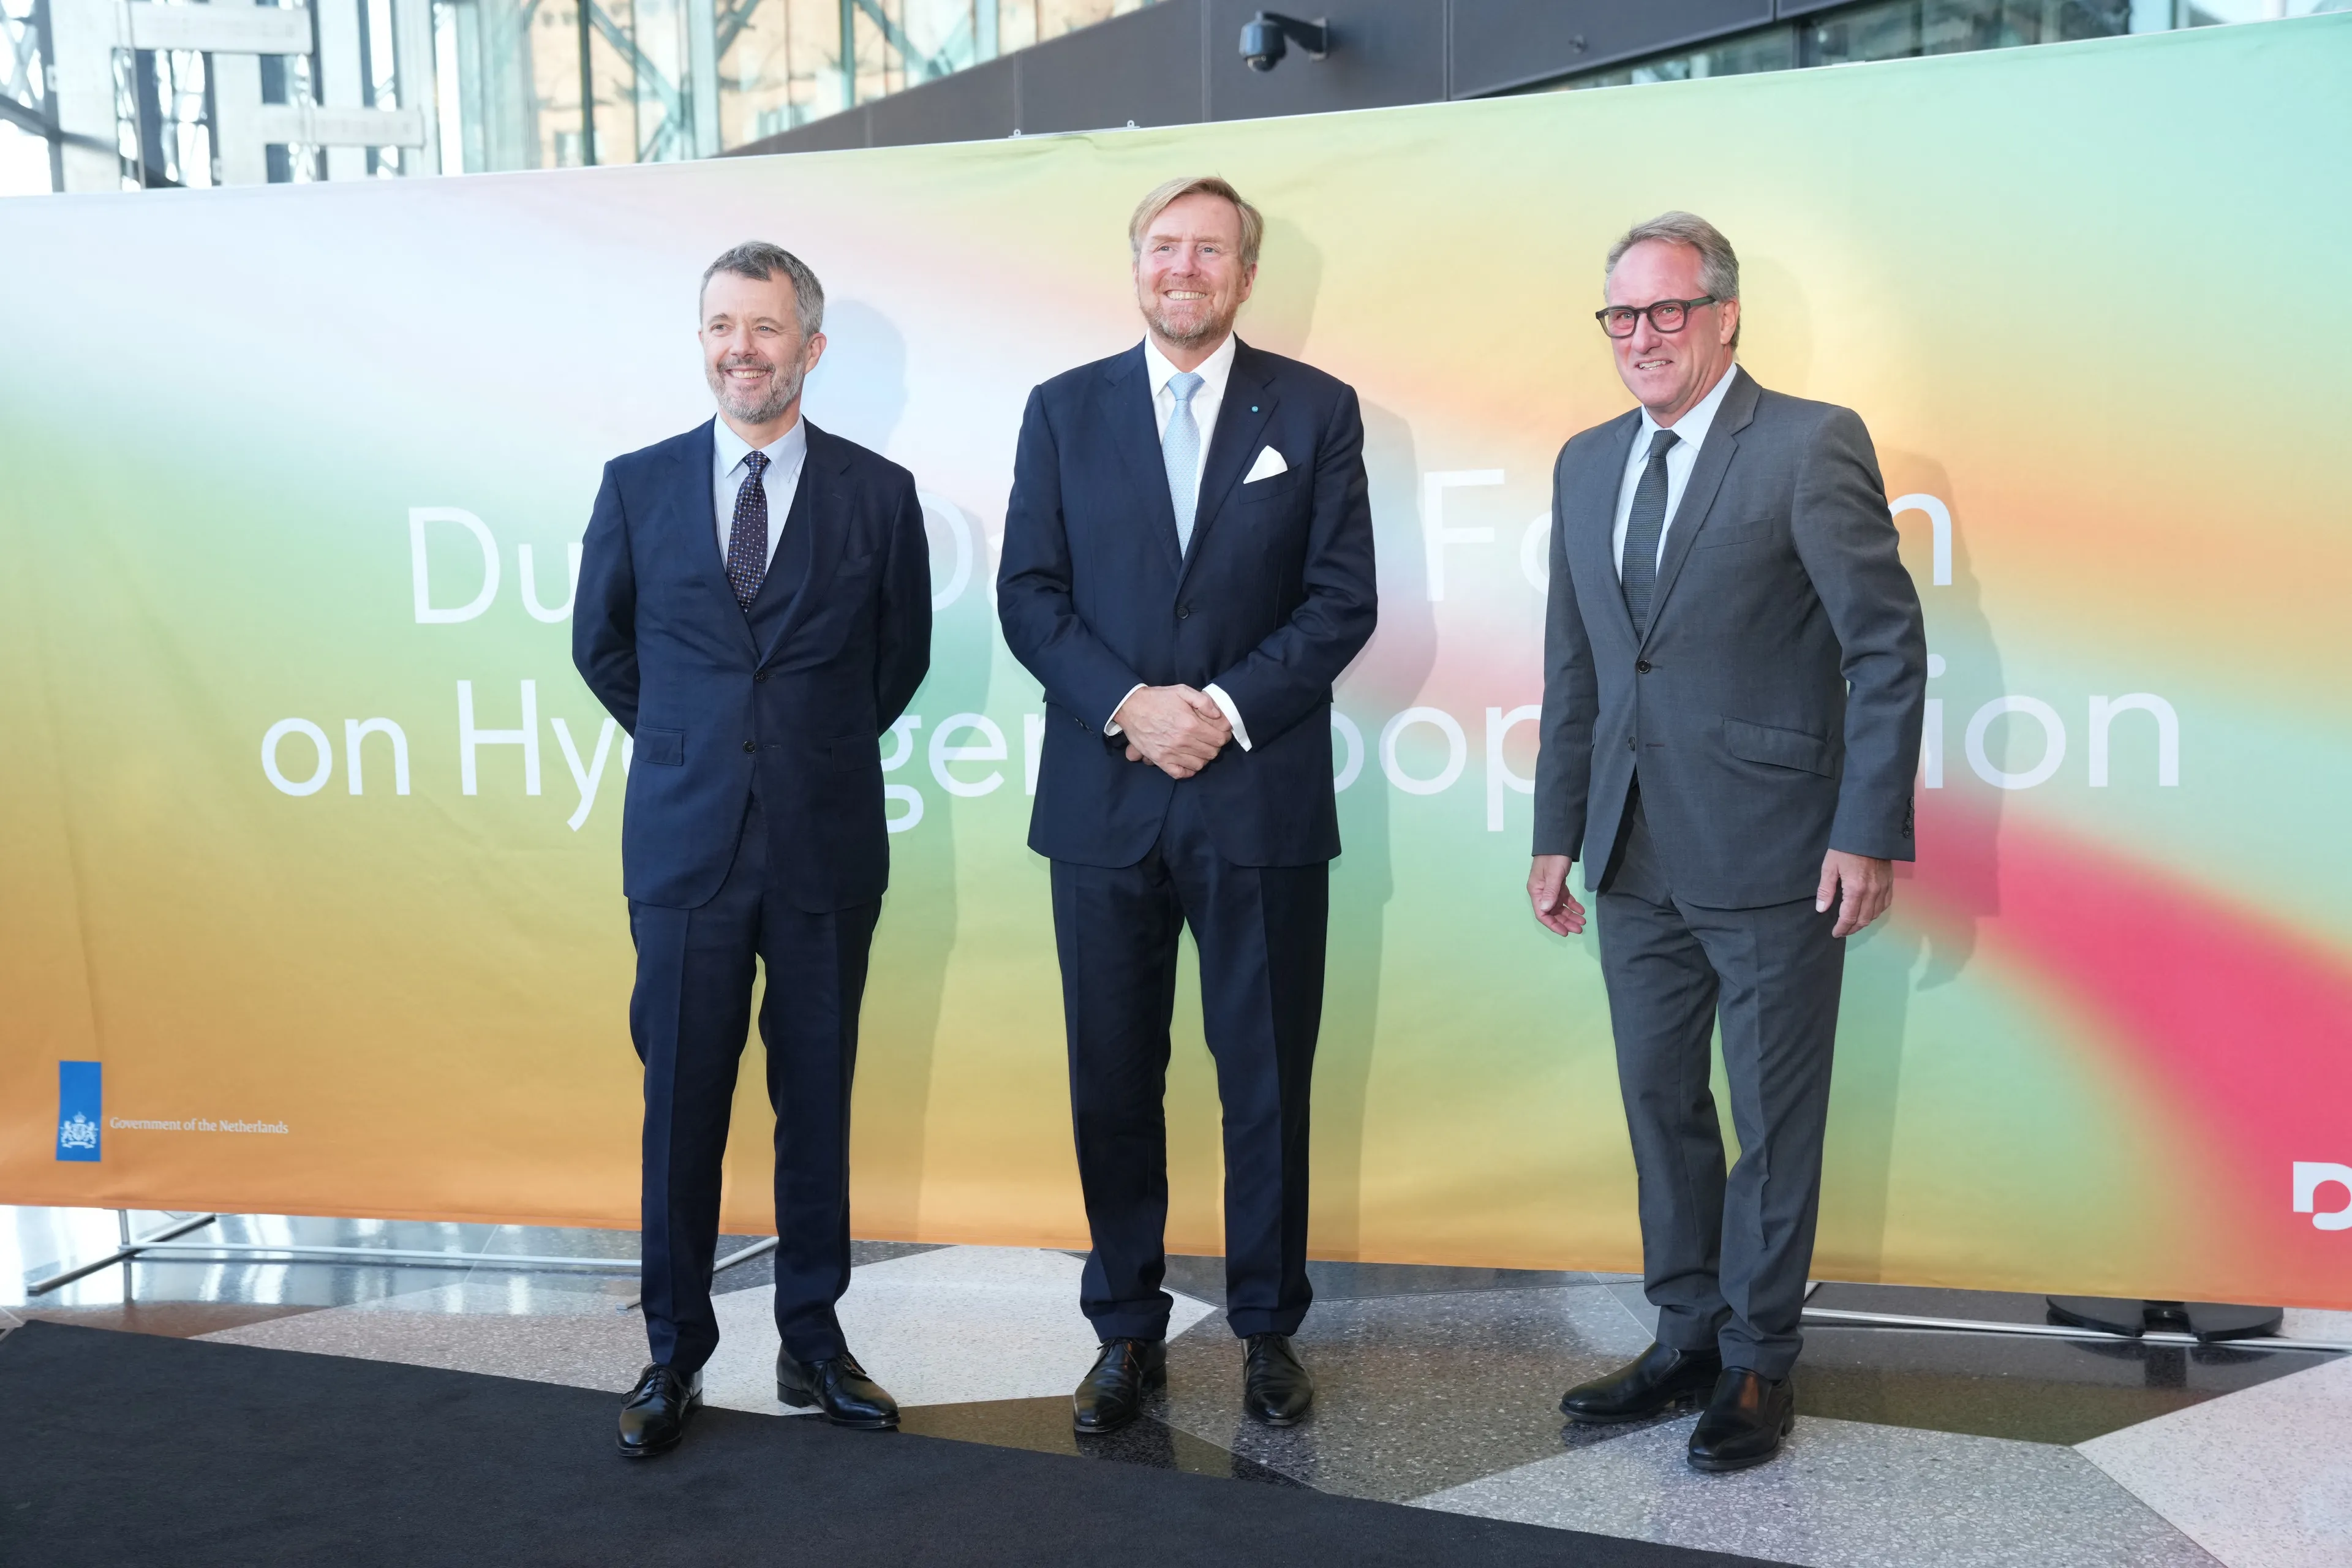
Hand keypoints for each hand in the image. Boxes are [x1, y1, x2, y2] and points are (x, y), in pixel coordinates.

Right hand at [1114, 685, 1230, 778]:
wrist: (1131, 707)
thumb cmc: (1158, 698)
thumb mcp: (1182, 690)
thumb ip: (1203, 701)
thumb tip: (1218, 715)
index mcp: (1190, 724)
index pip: (1219, 739)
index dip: (1224, 736)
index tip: (1221, 732)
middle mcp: (1182, 741)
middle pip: (1211, 753)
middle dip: (1215, 746)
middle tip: (1211, 739)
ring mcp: (1170, 753)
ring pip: (1199, 764)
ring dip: (1203, 757)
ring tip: (1200, 748)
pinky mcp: (1160, 760)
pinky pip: (1181, 773)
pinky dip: (1188, 770)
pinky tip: (1189, 761)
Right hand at [1528, 855, 1585, 935]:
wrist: (1558, 842)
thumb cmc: (1554, 858)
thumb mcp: (1553, 875)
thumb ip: (1550, 892)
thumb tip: (1545, 911)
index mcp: (1536, 891)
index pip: (1542, 914)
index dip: (1553, 925)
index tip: (1565, 932)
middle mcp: (1542, 893)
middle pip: (1552, 913)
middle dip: (1565, 922)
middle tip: (1579, 929)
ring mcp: (1550, 890)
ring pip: (1560, 908)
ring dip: (1570, 915)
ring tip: (1583, 922)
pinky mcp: (1558, 885)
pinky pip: (1565, 899)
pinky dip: (1573, 905)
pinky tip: (1581, 910)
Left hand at [1817, 849, 1892, 937]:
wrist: (1869, 832)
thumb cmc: (1845, 848)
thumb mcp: (1830, 867)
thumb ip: (1826, 889)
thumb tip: (1821, 909)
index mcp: (1856, 889)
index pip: (1849, 917)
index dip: (1842, 928)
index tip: (1835, 933)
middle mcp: (1872, 892)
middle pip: (1864, 919)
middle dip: (1852, 928)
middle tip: (1843, 931)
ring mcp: (1883, 888)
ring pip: (1876, 914)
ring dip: (1864, 922)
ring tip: (1853, 924)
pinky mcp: (1890, 883)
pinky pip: (1885, 904)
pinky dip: (1877, 912)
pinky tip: (1869, 912)